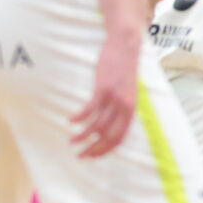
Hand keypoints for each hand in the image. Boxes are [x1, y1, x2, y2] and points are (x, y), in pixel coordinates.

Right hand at [71, 31, 140, 157]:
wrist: (127, 46)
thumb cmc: (125, 69)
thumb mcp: (128, 91)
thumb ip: (122, 107)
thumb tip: (112, 122)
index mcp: (132, 109)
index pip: (120, 137)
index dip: (106, 150)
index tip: (94, 157)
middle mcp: (125, 107)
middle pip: (108, 135)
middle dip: (93, 149)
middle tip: (80, 156)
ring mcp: (114, 98)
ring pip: (97, 125)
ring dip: (83, 136)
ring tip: (72, 141)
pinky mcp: (103, 88)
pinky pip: (90, 109)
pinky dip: (79, 118)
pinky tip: (70, 121)